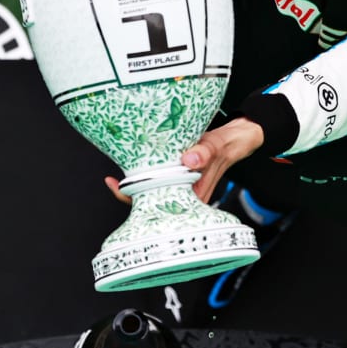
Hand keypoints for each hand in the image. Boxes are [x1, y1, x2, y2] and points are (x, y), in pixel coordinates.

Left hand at [102, 117, 265, 205]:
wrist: (234, 140)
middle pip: (151, 202)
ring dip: (136, 182)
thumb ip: (204, 153)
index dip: (136, 200)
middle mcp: (184, 195)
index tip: (119, 187)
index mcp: (193, 197)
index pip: (160, 207)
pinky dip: (145, 173)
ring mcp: (179, 187)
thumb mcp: (215, 146)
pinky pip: (156, 179)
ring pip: (151, 191)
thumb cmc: (225, 147)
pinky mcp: (176, 177)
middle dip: (130, 193)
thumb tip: (190, 160)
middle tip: (112, 180)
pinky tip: (133, 165)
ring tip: (118, 176)